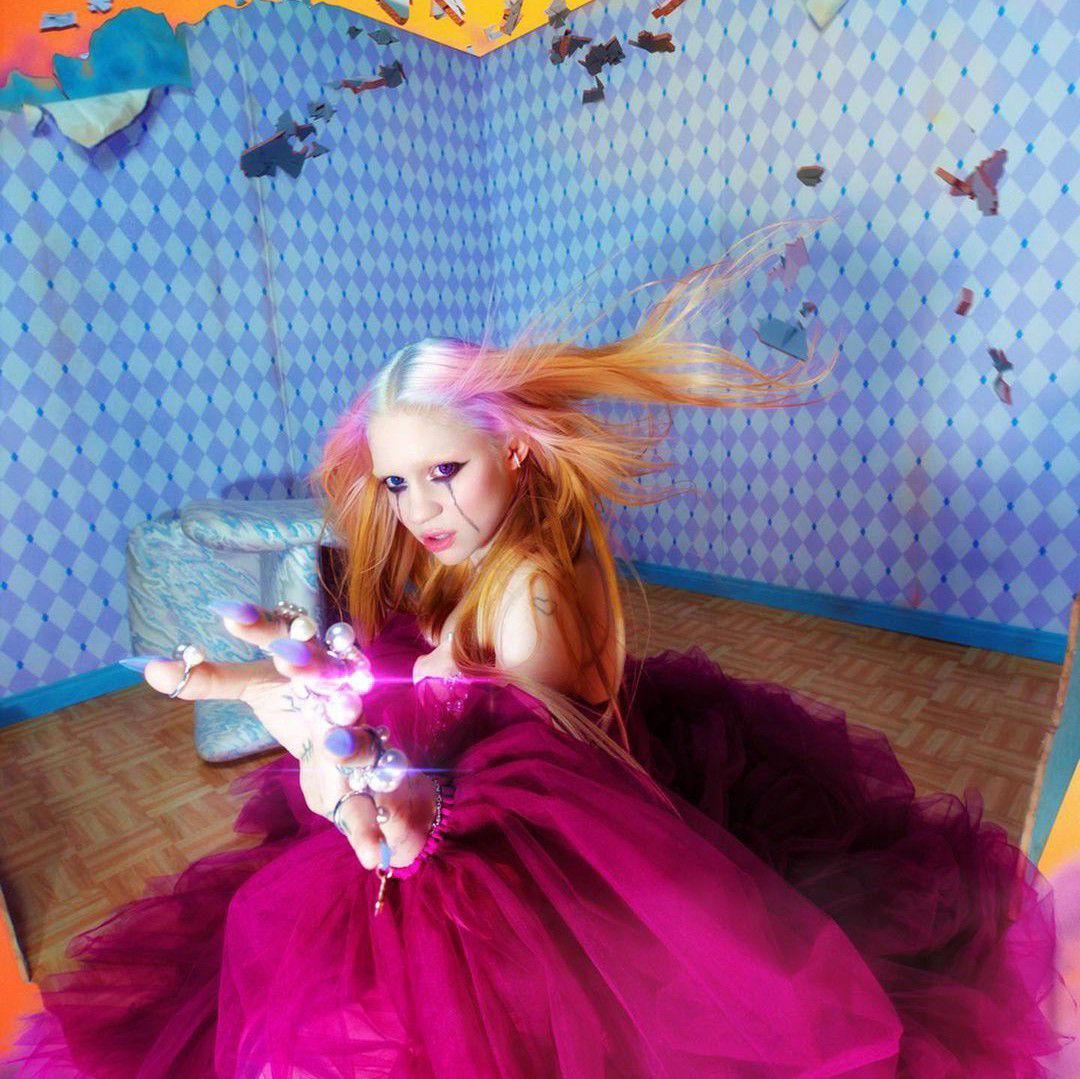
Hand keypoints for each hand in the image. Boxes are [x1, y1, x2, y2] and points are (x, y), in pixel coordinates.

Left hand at [138, 602, 435, 868]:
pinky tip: (370, 856)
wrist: (363, 758)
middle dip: (311, 666)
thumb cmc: (303, 708)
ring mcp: (361, 738)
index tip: (227, 613)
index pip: (289, 633)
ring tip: (335, 745)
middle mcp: (343, 693)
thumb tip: (150, 667)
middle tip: (286, 659)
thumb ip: (211, 678)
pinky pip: (368, 806)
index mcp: (313, 663)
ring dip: (352, 742)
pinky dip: (368, 830)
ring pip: (362, 738)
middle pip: (331, 674)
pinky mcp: (368, 784)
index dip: (261, 625)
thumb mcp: (258, 690)